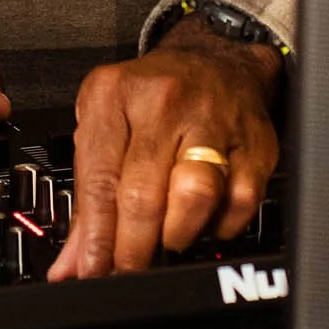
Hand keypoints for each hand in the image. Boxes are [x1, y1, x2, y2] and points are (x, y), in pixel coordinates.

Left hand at [48, 18, 280, 278]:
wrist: (218, 58)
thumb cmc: (155, 96)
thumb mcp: (107, 124)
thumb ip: (89, 195)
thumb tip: (73, 263)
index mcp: (115, 94)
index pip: (98, 178)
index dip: (95, 237)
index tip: (92, 271)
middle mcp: (164, 102)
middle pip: (143, 193)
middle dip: (132, 248)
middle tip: (127, 271)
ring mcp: (213, 120)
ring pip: (193, 196)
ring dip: (176, 234)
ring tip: (167, 241)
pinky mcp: (255, 143)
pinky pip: (238, 203)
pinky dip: (219, 226)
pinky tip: (204, 221)